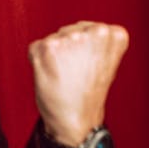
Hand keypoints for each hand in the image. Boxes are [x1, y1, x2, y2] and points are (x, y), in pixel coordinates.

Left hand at [28, 21, 128, 145]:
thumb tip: (77, 28)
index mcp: (112, 34)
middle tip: (77, 73)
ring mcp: (69, 39)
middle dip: (68, 50)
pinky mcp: (47, 48)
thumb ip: (96, 40)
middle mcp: (92, 32)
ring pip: (53, 39)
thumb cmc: (89, 92)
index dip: (85, 49)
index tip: (90, 65)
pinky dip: (38, 61)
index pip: (88, 28)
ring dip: (54, 56)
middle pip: (69, 30)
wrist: (76, 119)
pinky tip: (52, 75)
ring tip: (66, 76)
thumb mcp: (105, 62)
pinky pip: (35, 47)